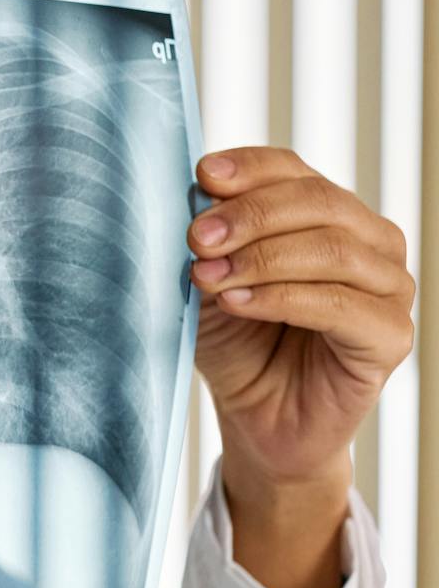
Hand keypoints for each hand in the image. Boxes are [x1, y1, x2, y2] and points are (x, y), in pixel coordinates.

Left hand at [188, 148, 413, 484]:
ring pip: (333, 250)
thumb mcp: (210, 281)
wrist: (256, 419)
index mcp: (331, 216)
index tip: (203, 176)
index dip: (250, 168)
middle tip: (198, 237)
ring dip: (262, 257)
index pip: (295, 171)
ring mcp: (389, 288)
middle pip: (319, 202)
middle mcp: (370, 243)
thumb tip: (197, 192)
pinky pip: (341, 305)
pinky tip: (237, 302)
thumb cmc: (237, 345)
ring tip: (209, 275)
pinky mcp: (390, 337)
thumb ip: (212, 239)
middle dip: (250, 215)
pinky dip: (282, 298)